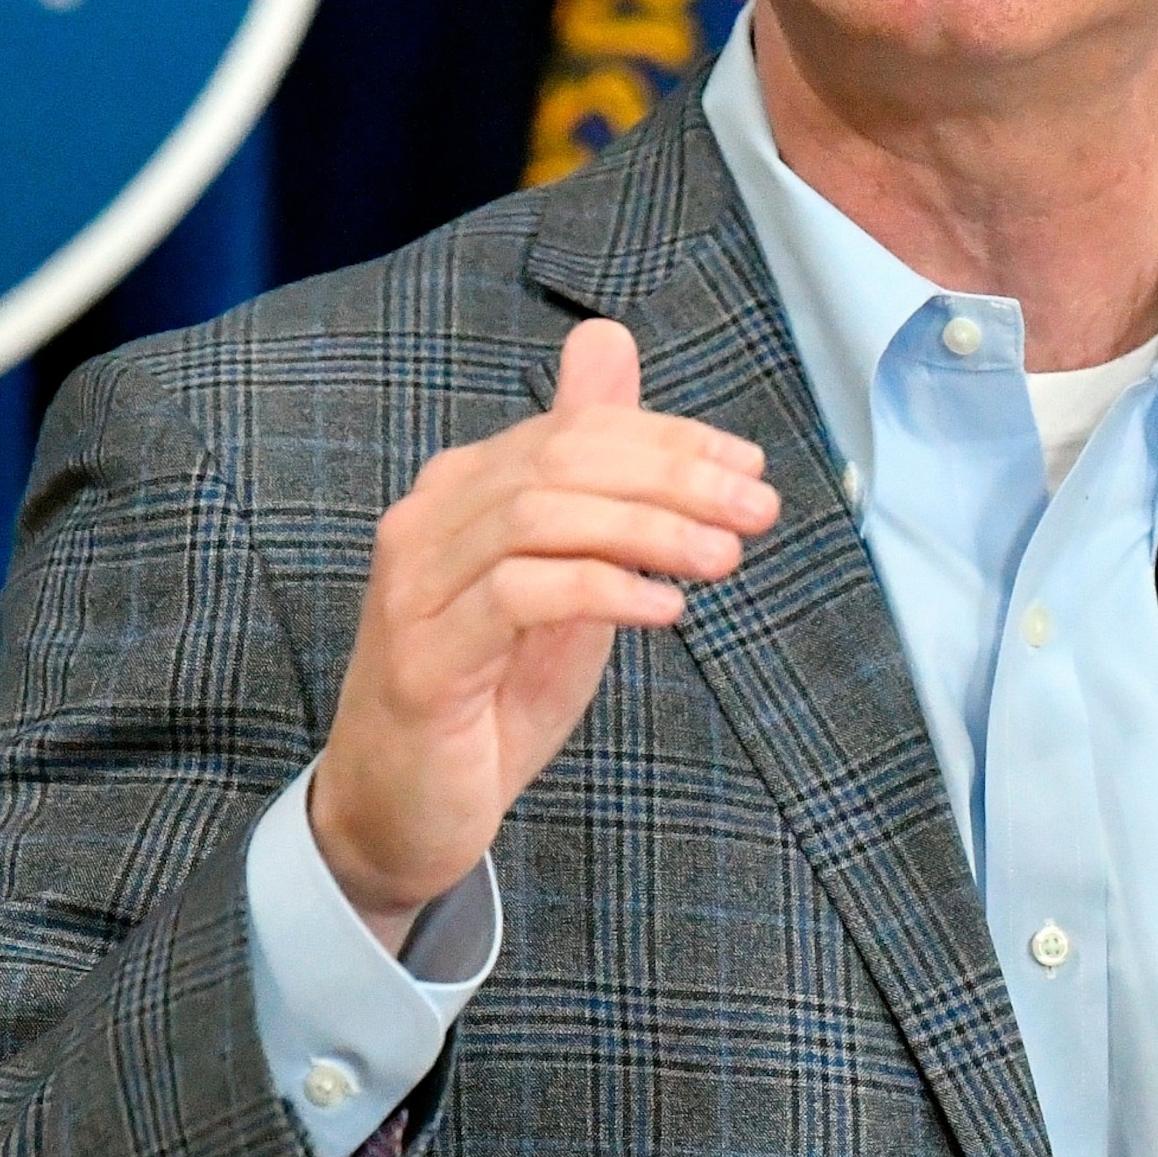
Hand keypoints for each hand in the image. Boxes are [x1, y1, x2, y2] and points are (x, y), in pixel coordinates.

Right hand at [308, 317, 778, 949]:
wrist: (401, 812)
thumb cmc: (490, 692)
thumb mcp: (562, 573)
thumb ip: (593, 479)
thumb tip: (610, 344)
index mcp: (463, 488)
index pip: (575, 431)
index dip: (670, 439)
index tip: (750, 469)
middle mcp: (428, 520)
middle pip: (561, 462)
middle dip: (672, 477)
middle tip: (756, 511)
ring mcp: (415, 587)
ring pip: (540, 517)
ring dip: (648, 529)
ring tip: (724, 558)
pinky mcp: (423, 657)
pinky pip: (520, 596)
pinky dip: (603, 589)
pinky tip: (664, 607)